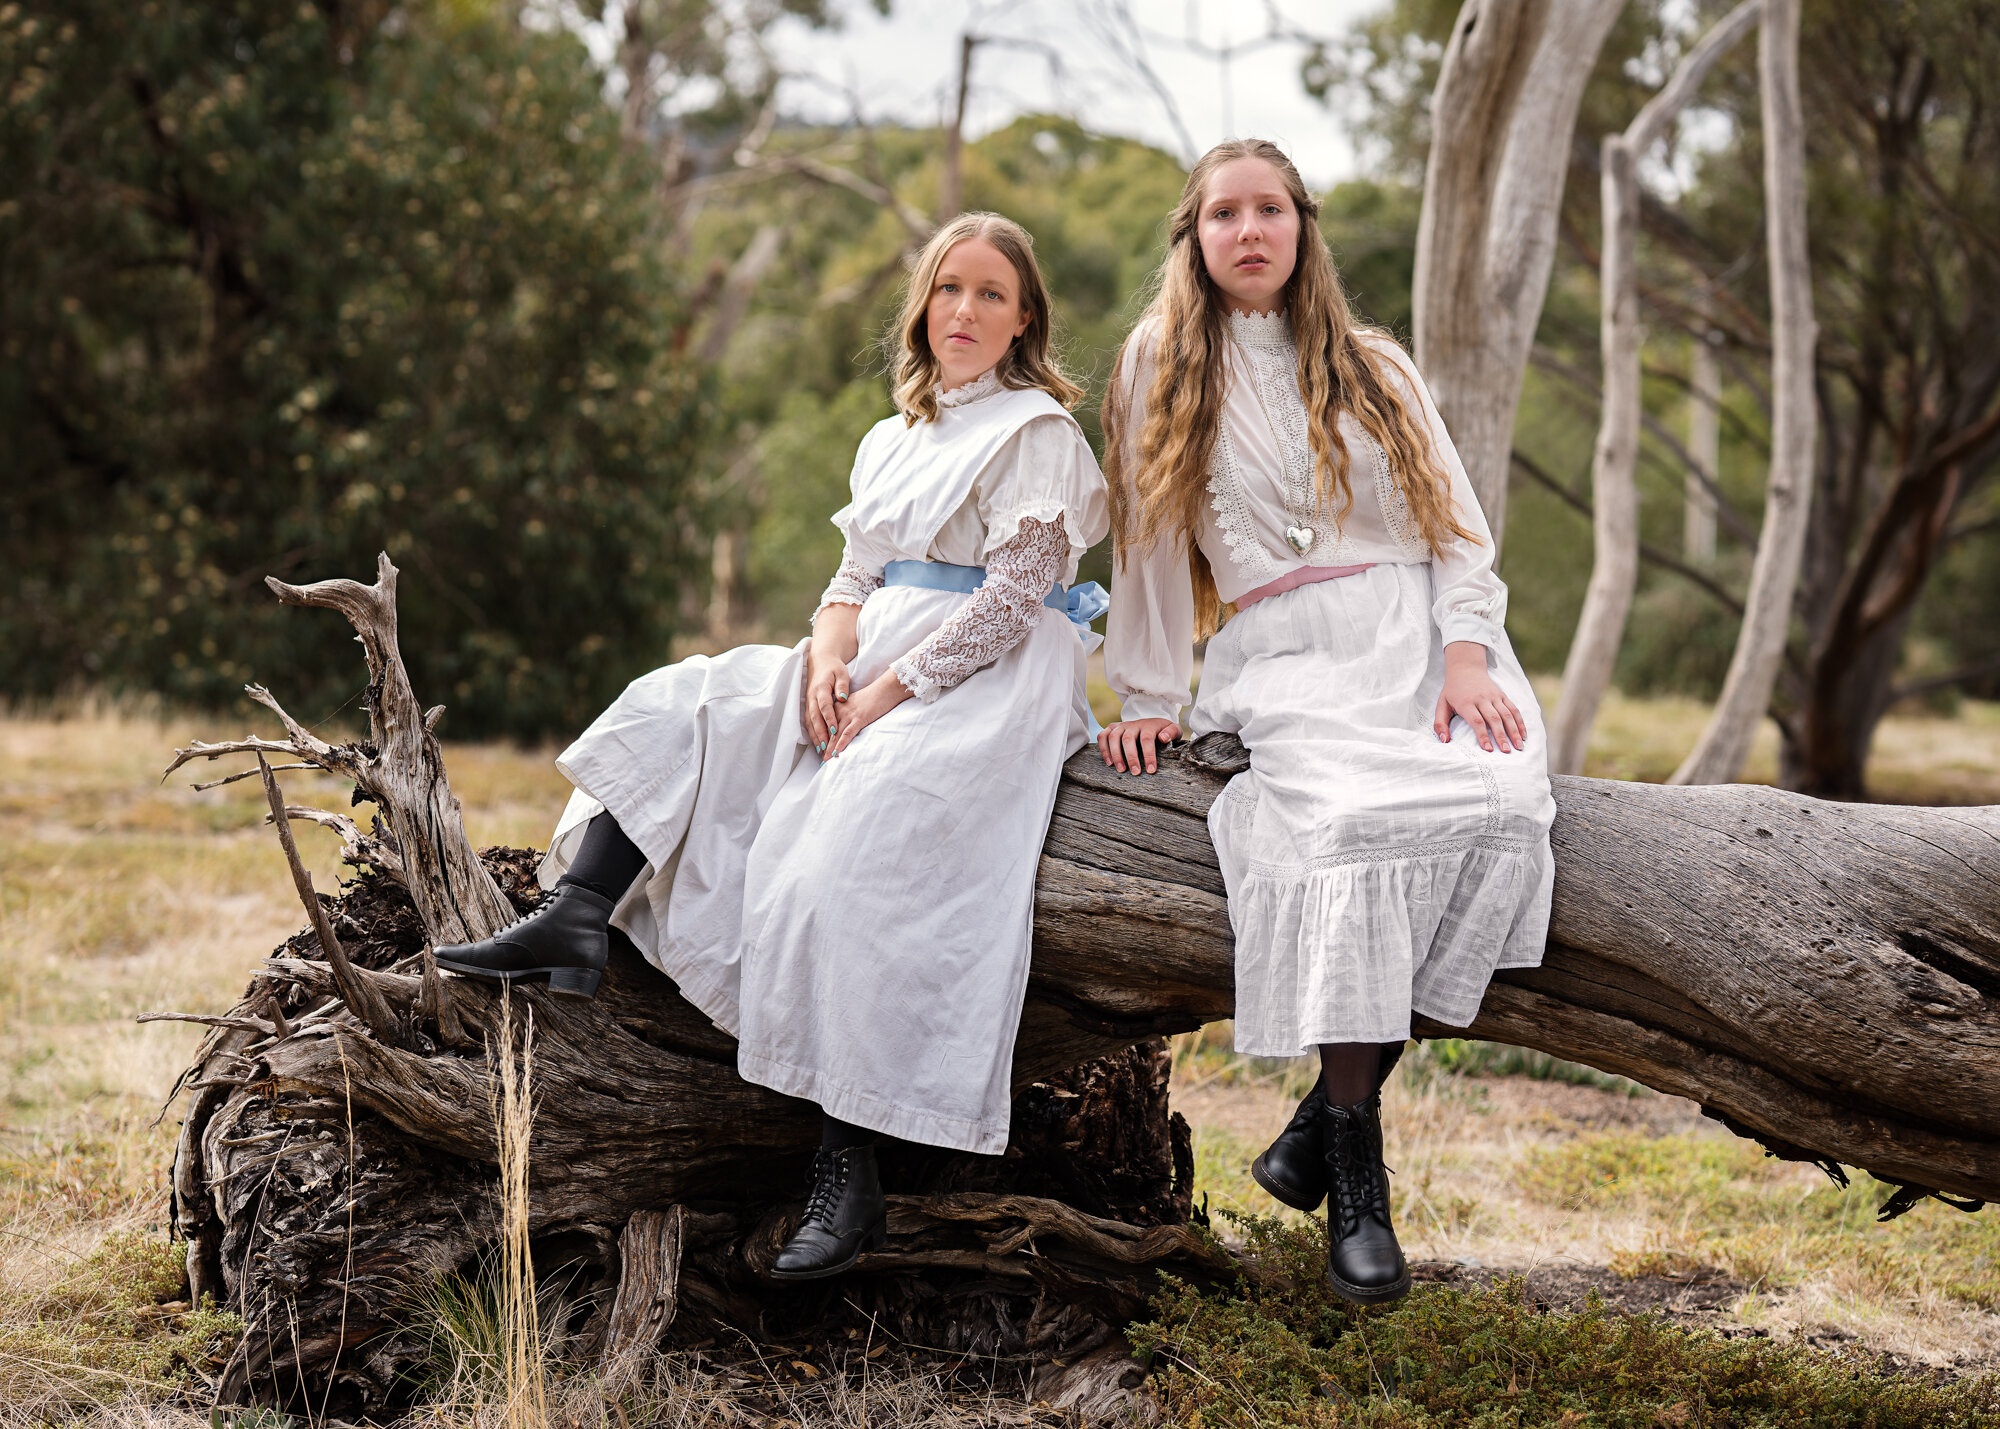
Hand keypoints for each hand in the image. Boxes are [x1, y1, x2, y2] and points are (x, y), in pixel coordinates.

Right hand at [805, 604, 859, 753]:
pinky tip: (817, 744)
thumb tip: (842, 698)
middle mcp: (812, 697)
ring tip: (821, 750)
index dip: (829, 719)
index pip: (824, 706)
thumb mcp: (842, 673)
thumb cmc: (834, 668)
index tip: (834, 730)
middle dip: (820, 733)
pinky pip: (808, 722)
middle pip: (814, 717)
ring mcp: (808, 702)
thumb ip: (842, 686)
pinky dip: (812, 733)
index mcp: (820, 688)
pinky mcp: (808, 705)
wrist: (820, 661)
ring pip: (809, 722)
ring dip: (815, 736)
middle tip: (826, 747)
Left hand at [826, 669, 911, 755]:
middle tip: (821, 760)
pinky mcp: (859, 718)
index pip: (827, 725)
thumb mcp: (856, 703)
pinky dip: (842, 744)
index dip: (823, 738)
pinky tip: (837, 753)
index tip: (820, 750)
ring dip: (830, 749)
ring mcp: (849, 715)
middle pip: (829, 732)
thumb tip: (846, 726)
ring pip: (836, 734)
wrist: (885, 688)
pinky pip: (848, 733)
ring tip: (826, 760)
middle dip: (824, 747)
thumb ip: (848, 713)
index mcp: (839, 707)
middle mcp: (841, 711)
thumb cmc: (874, 696)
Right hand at [1097, 717, 1181, 774]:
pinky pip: (1103, 735)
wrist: (1153, 723)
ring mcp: (1121, 726)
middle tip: (1135, 773)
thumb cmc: (1164, 731)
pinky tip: (1109, 762)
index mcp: (1149, 725)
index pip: (1147, 739)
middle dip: (1131, 757)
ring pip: (1113, 737)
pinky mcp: (1113, 729)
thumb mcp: (1174, 730)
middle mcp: (1133, 724)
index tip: (1151, 770)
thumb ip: (1172, 732)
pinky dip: (1103, 748)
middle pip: (1128, 739)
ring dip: (1115, 754)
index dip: (1148, 755)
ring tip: (1121, 770)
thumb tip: (1163, 738)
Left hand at [1433, 641, 1525, 752]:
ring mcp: (1494, 696)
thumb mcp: (1441, 705)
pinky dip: (1520, 722)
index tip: (1488, 749)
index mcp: (1466, 702)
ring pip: (1507, 714)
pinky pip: (1513, 709)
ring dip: (1514, 731)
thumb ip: (1440, 724)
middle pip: (1494, 719)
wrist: (1466, 668)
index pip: (1477, 720)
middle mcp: (1482, 698)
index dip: (1483, 735)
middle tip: (1506, 751)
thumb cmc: (1452, 691)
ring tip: (1518, 747)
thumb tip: (1444, 741)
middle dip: (1501, 736)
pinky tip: (1523, 735)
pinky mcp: (1502, 695)